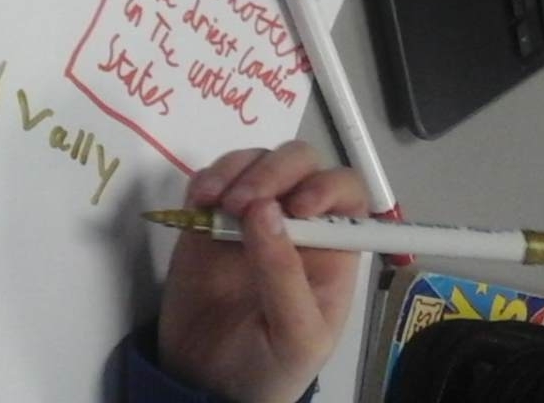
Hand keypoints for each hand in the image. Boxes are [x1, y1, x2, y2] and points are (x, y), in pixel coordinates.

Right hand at [157, 141, 369, 402]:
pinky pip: (211, 178)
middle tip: (242, 203)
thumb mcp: (295, 336)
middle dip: (274, 171)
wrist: (206, 383)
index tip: (298, 207)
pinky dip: (205, 179)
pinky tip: (198, 203)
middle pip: (299, 164)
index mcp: (331, 249)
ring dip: (236, 171)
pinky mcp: (208, 217)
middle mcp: (295, 222)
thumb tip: (264, 210)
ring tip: (213, 203)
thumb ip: (284, 276)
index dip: (327, 187)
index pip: (345, 194)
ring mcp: (249, 216)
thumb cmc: (270, 366)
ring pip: (254, 162)